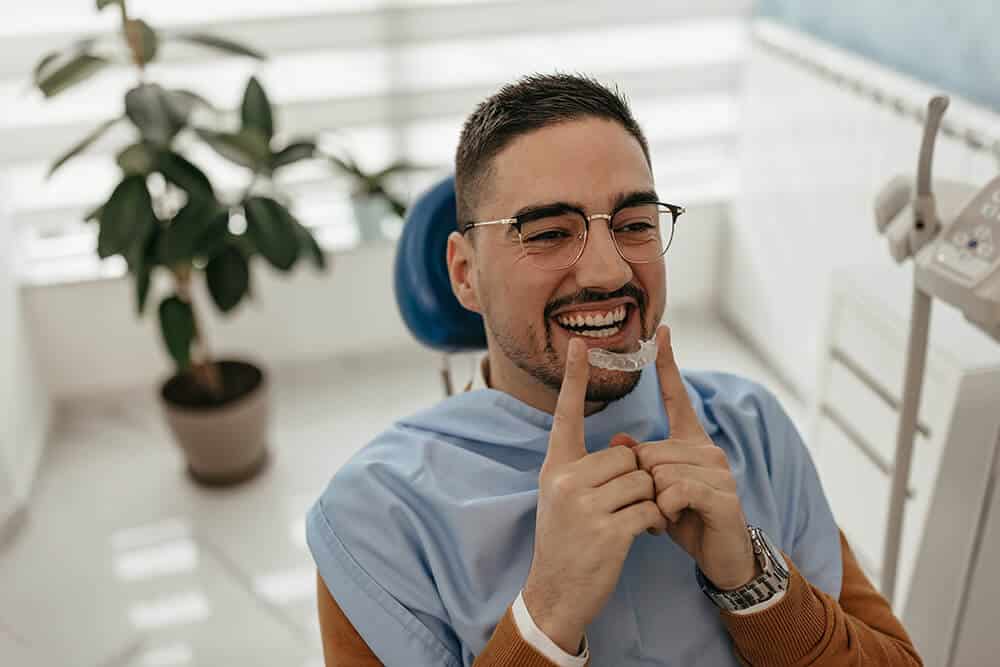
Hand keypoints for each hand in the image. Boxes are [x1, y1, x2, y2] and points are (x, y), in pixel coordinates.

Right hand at [523, 338, 666, 653]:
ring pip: (642, 480)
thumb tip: (625, 445)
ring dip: (650, 502)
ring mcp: (584, 505)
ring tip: (637, 522)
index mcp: (555, 467)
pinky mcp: (607, 529)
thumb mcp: (564, 498)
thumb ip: (589, 468)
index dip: (574, 378)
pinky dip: (656, 521)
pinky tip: (646, 534)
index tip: (580, 344)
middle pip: (626, 455)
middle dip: (638, 480)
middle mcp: (565, 480)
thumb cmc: (565, 542)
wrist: (555, 593)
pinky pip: (649, 507)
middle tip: (631, 505)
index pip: (566, 414)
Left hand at [612, 326, 756, 590]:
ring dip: (655, 501)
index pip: (677, 396)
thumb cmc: (687, 520)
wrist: (723, 557)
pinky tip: (676, 521)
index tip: (663, 331)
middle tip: (658, 506)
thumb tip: (619, 441)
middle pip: (649, 451)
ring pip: (659, 472)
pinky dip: (666, 510)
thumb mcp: (657, 490)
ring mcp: (719, 470)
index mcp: (692, 441)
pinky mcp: (723, 495)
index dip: (668, 365)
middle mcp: (708, 449)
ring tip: (669, 516)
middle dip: (644, 484)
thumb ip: (640, 464)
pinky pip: (674, 492)